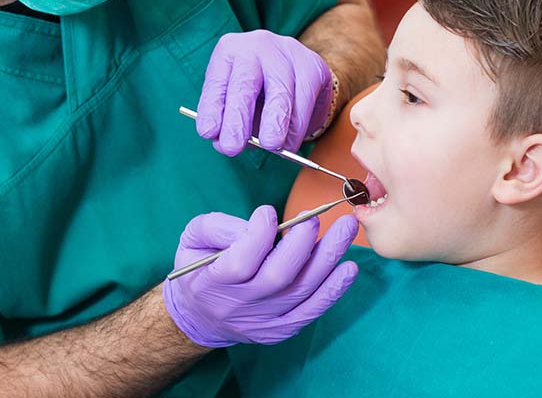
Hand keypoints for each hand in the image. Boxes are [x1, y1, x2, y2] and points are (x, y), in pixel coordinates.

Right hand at [162, 206, 359, 346]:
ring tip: (346, 229)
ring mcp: (263, 321)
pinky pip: (312, 310)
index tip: (268, 212)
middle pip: (278, 277)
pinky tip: (348, 267)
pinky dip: (334, 289)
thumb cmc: (201, 267)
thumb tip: (259, 223)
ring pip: (301, 291)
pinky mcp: (281, 329)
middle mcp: (239, 306)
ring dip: (327, 258)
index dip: (258, 235)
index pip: (240, 262)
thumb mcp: (193, 238)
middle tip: (315, 215)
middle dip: (301, 243)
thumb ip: (218, 226)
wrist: (201, 315)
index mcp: (212, 282)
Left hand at [196, 30, 333, 154]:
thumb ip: (228, 122)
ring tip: (270, 146)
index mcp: (229, 52)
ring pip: (280, 93)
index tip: (208, 132)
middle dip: (238, 119)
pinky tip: (289, 142)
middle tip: (232, 147)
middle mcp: (256, 46)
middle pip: (245, 83)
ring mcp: (287, 52)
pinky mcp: (313, 65)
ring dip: (274, 126)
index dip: (211, 108)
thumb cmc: (259, 92)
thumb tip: (223, 144)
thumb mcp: (236, 102)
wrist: (298, 74)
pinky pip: (304, 101)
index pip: (216, 82)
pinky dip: (296, 129)